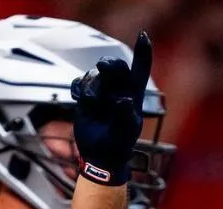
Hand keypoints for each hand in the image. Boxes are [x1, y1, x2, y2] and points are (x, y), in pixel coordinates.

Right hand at [70, 32, 151, 185]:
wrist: (100, 158)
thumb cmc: (118, 146)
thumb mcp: (124, 133)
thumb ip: (125, 116)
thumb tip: (125, 100)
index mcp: (134, 96)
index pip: (140, 70)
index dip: (142, 53)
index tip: (144, 36)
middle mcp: (118, 91)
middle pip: (115, 67)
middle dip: (108, 65)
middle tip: (103, 67)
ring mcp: (102, 93)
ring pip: (95, 75)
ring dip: (91, 83)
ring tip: (90, 102)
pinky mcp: (86, 99)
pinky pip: (80, 84)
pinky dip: (78, 88)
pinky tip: (80, 98)